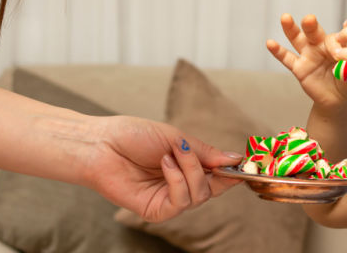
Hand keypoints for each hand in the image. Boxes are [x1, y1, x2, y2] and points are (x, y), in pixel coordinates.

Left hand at [85, 116, 241, 222]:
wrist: (101, 143)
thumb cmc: (134, 135)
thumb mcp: (177, 138)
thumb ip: (206, 153)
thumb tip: (236, 159)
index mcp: (187, 168)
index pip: (219, 176)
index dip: (232, 172)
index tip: (244, 163)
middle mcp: (180, 185)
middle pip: (214, 189)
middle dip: (209, 168)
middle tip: (192, 150)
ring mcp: (168, 199)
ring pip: (200, 195)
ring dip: (190, 170)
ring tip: (170, 153)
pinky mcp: (156, 210)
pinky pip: (181, 201)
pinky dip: (177, 180)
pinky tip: (164, 164)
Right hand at [267, 13, 346, 111]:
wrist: (339, 101)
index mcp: (336, 45)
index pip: (334, 39)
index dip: (335, 45)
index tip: (338, 56)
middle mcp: (320, 46)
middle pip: (314, 32)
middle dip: (311, 25)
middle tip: (309, 19)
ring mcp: (308, 55)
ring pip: (298, 39)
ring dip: (291, 29)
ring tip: (285, 18)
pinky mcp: (299, 68)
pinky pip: (287, 58)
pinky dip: (278, 51)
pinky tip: (270, 43)